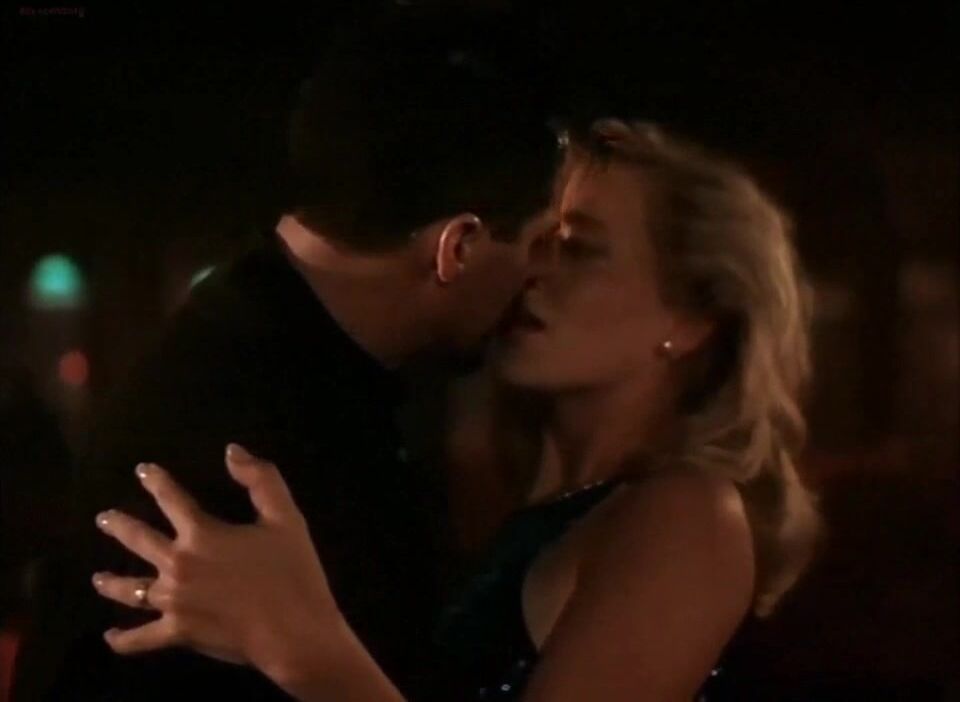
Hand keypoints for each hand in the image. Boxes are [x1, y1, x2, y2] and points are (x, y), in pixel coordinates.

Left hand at [92, 444, 341, 685]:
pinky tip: (110, 636)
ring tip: (97, 578)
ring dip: (112, 582)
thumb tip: (231, 452)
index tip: (142, 470)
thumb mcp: (285, 517)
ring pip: (132, 590)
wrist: (292, 631)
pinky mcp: (178, 632)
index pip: (172, 499)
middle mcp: (178, 564)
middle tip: (103, 518)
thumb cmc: (291, 572)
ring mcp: (173, 601)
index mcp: (202, 534)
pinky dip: (124, 639)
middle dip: (120, 526)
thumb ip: (260, 479)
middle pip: (140, 540)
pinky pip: (142, 637)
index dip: (157, 482)